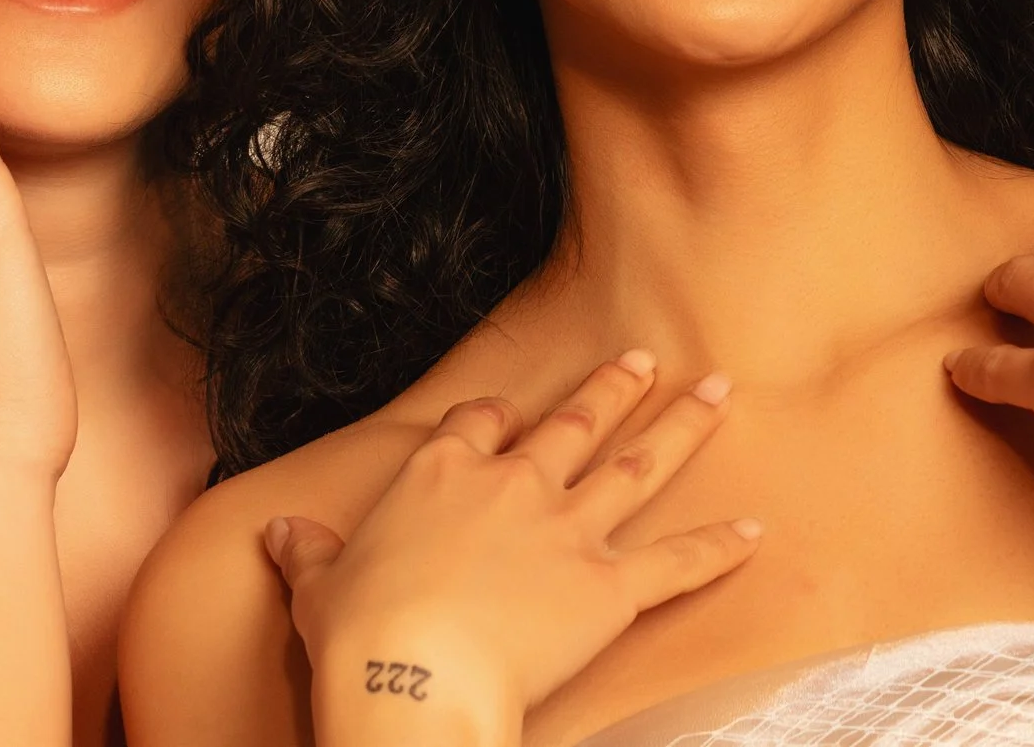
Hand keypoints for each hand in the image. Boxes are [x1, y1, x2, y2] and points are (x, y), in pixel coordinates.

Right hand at [265, 354, 759, 744]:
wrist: (411, 674)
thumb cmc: (358, 636)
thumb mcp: (317, 586)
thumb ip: (309, 554)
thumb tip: (279, 534)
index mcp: (441, 475)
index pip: (480, 426)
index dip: (498, 418)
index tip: (510, 413)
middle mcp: (513, 485)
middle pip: (573, 424)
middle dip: (613, 389)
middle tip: (645, 359)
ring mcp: (567, 530)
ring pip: (636, 466)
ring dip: (680, 429)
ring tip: (716, 394)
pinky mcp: (609, 585)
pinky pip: (677, 562)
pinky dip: (719, 546)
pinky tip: (754, 530)